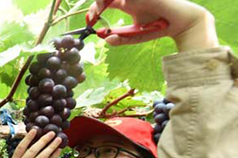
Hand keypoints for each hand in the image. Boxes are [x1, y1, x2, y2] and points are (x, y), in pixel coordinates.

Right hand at [7, 131, 62, 157]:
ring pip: (42, 157)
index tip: (35, 130)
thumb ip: (23, 155)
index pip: (21, 147)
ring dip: (51, 147)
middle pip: (33, 151)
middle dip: (43, 140)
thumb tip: (35, 140)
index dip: (27, 138)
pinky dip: (53, 157)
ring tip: (58, 140)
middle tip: (51, 133)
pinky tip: (58, 151)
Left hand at [88, 0, 217, 50]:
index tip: (91, 21)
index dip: (95, 9)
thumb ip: (120, 40)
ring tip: (101, 8)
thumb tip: (105, 40)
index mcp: (127, 5)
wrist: (182, 23)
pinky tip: (120, 5)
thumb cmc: (159, 28)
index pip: (105, 2)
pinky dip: (119, 0)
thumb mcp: (136, 37)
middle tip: (94, 15)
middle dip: (97, 2)